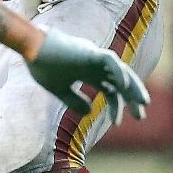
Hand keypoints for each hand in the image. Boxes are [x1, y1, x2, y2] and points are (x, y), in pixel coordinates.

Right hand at [25, 29, 148, 124]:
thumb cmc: (41, 65)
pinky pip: (109, 60)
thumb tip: (90, 111)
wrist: (30, 48)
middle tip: (140, 116)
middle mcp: (95, 65)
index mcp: (89, 73)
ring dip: (133, 85)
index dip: (116, 106)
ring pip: (121, 70)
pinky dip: (118, 71)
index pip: (110, 90)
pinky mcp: (89, 52)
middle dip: (132, 97)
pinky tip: (124, 85)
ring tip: (143, 101)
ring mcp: (94, 57)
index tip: (117, 123)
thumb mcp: (58, 89)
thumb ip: (73, 100)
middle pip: (121, 81)